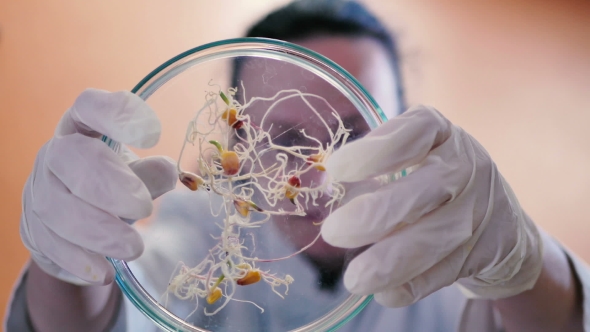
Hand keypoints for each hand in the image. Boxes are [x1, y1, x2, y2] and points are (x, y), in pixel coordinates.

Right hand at [20, 89, 176, 285]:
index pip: (89, 106)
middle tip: (144, 208)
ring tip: (134, 247)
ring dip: (98, 230)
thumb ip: (152, 173)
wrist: (78, 225)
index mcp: (83, 128)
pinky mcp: (33, 229)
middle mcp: (56, 153)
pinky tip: (105, 271)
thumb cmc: (113, 187)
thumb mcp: (136, 175)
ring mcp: (39, 190)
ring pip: (57, 207)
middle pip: (70, 158)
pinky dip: (79, 259)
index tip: (153, 134)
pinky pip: (50, 244)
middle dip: (108, 185)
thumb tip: (170, 171)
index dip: (116, 114)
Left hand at [321, 105, 543, 306]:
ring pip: (433, 239)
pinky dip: (411, 285)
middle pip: (422, 190)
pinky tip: (384, 293)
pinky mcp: (485, 251)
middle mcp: (466, 167)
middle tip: (333, 232)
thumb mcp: (418, 158)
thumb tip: (327, 191)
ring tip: (355, 279)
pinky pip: (443, 272)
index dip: (375, 149)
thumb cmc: (437, 181)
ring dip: (390, 262)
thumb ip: (379, 168)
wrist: (501, 223)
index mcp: (442, 135)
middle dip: (374, 215)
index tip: (335, 169)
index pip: (416, 131)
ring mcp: (479, 210)